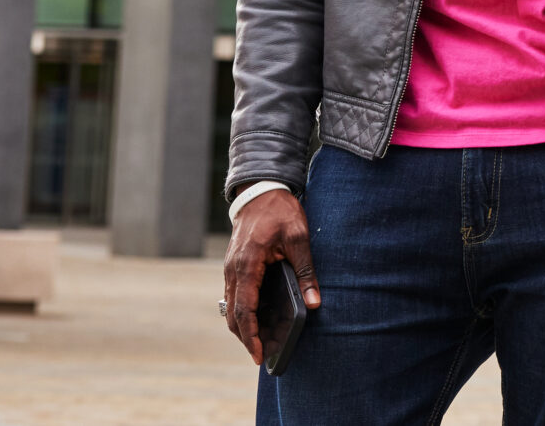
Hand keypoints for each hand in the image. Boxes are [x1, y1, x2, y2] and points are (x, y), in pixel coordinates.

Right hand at [221, 190, 319, 362]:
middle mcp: (233, 270)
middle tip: (261, 355)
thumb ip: (306, 271)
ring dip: (242, 326)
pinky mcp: (233, 266)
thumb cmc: (279, 211)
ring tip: (261, 341)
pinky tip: (257, 318)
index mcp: (247, 264)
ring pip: (231, 306)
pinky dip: (242, 311)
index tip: (259, 354)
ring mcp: (230, 268)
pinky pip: (234, 295)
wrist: (259, 190)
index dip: (251, 335)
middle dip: (245, 337)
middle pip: (233, 314)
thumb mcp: (298, 238)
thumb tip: (314, 303)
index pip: (245, 310)